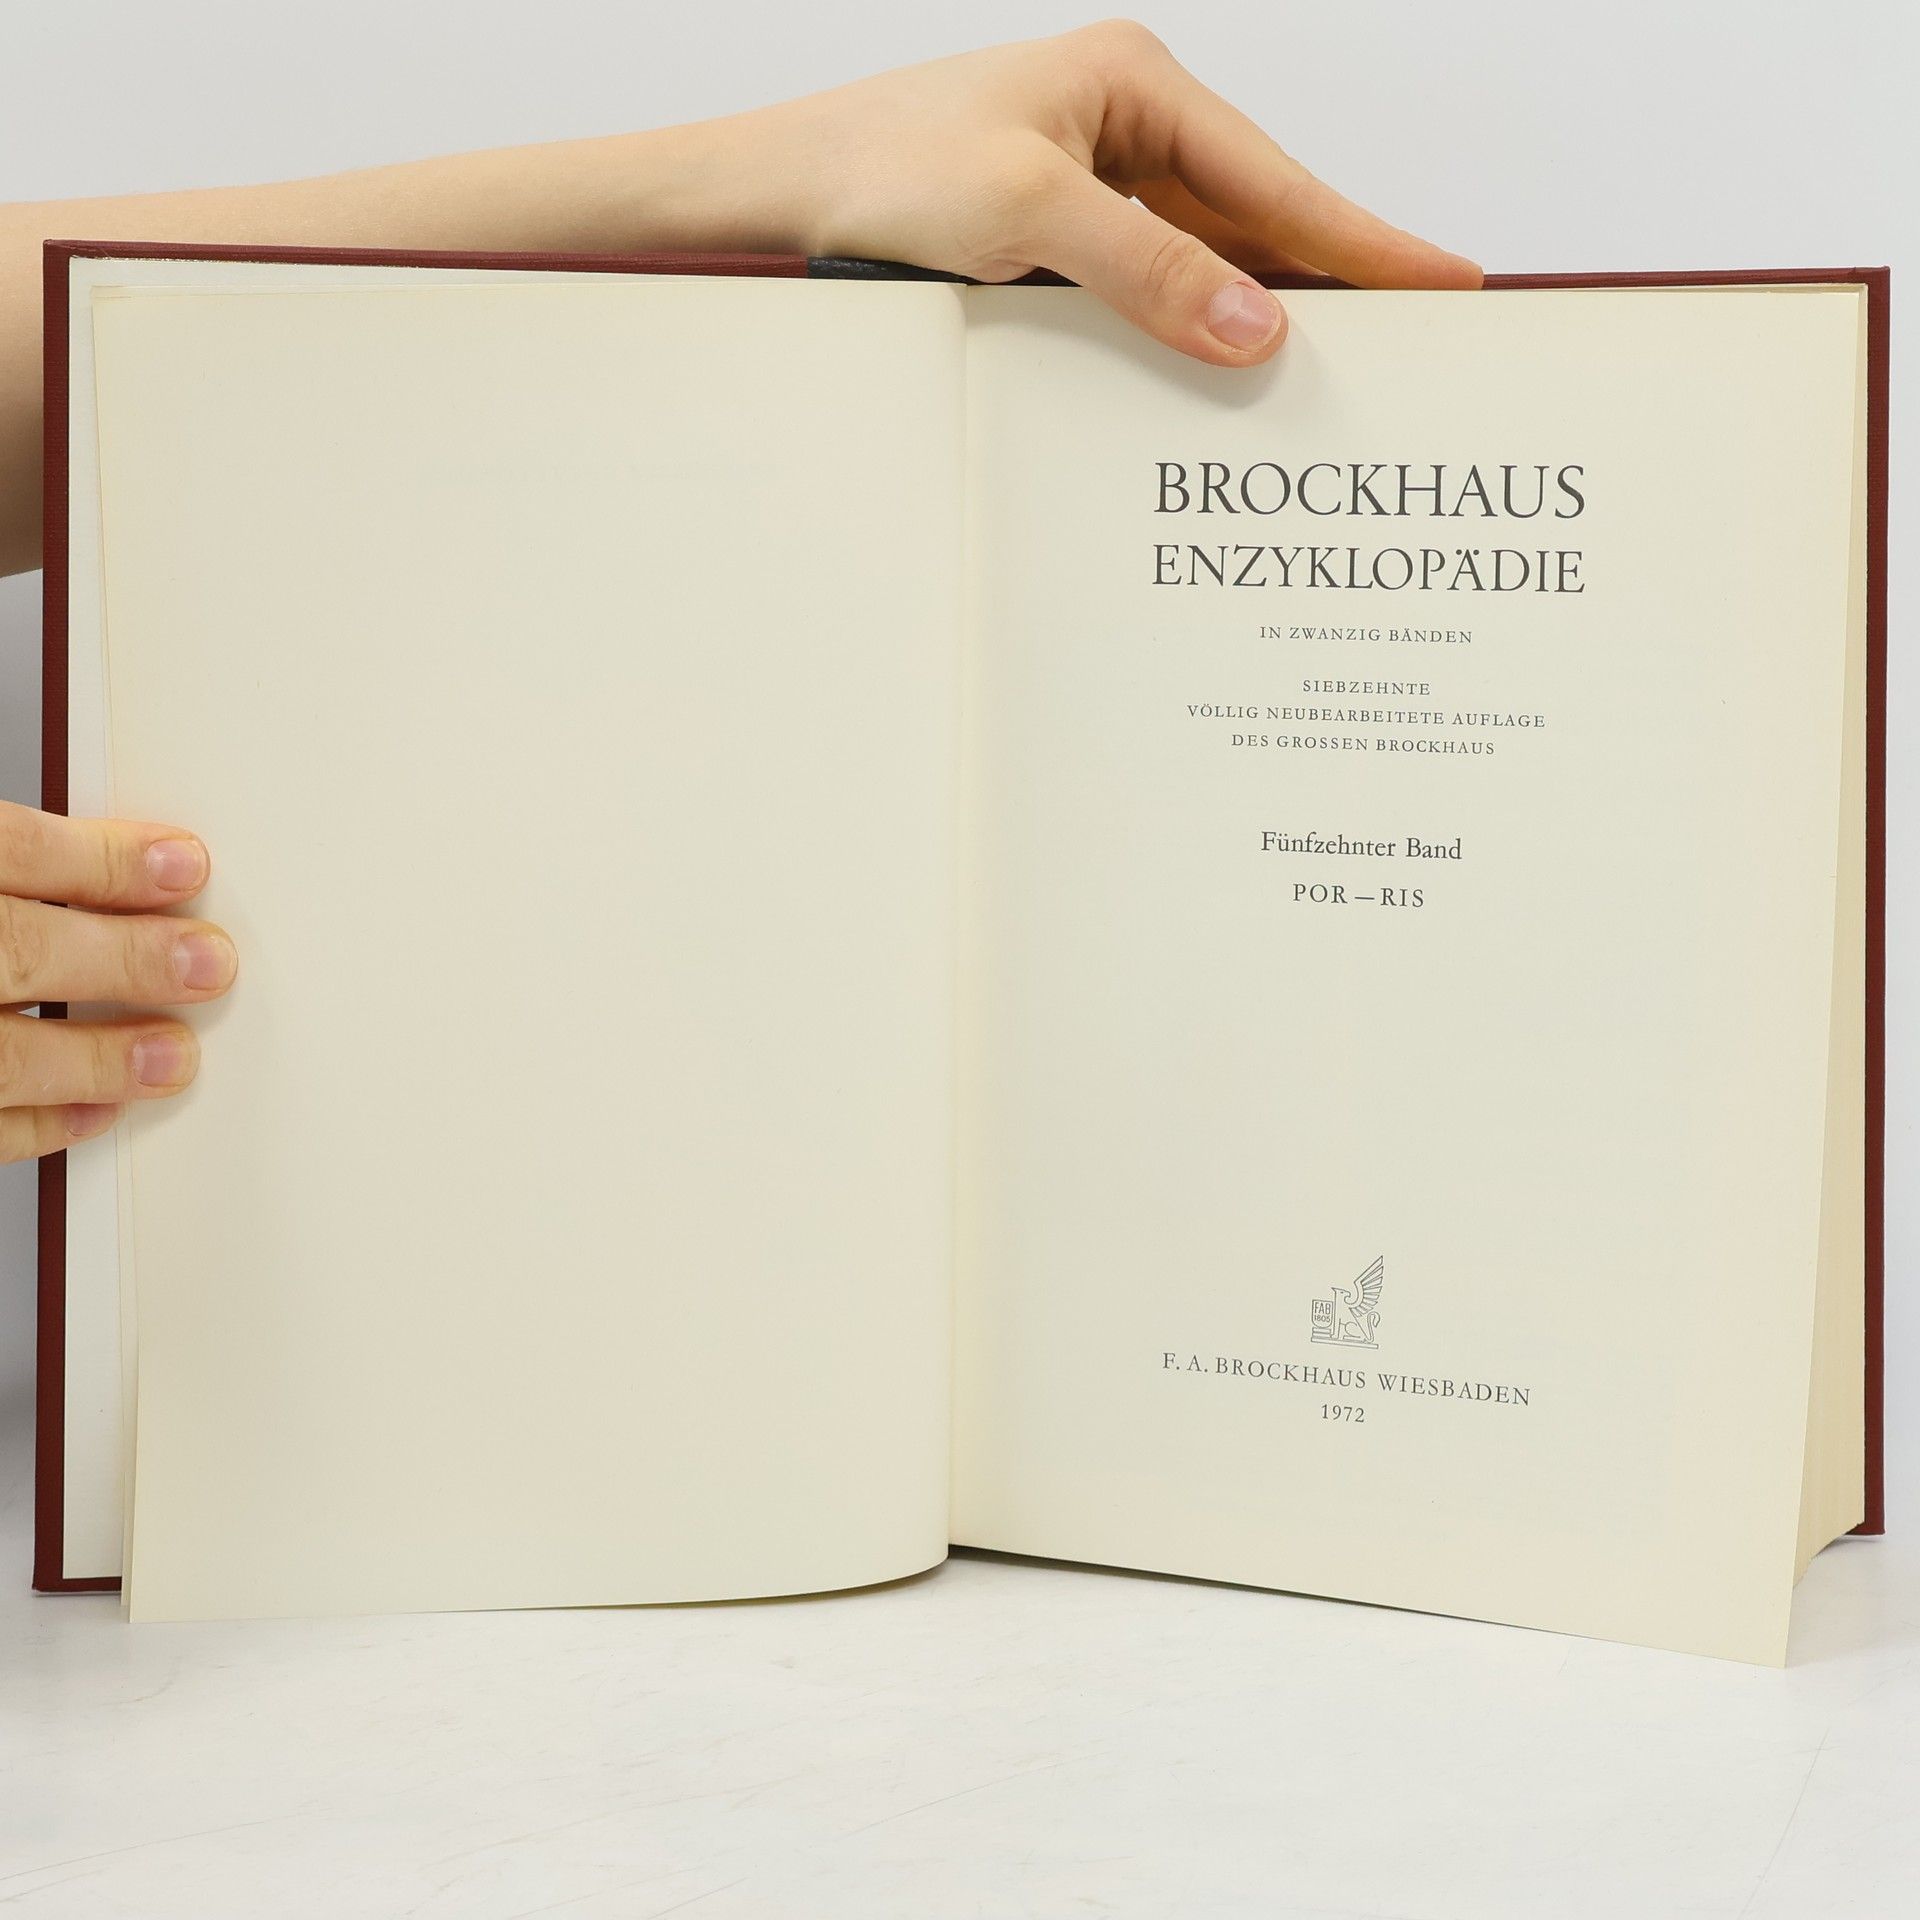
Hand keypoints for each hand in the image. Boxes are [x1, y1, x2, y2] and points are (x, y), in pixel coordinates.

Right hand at [0, 804, 235, 1160]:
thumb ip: (18, 869)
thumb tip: (117, 876)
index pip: (10, 849)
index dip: (105, 859)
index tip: (185, 865)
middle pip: (16, 950)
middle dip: (123, 959)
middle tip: (209, 964)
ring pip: (0, 1055)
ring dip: (94, 1060)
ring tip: (170, 1059)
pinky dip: (37, 1124)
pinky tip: (97, 1111)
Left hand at [739, 20, 1479, 363]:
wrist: (780, 188)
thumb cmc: (884, 170)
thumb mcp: (1026, 217)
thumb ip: (1150, 270)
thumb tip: (1260, 330)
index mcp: (1133, 84)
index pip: (1275, 180)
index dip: (1363, 238)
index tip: (1445, 279)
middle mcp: (1123, 123)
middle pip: (1256, 217)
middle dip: (1332, 279)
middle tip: (1419, 338)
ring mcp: (1092, 175)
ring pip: (1207, 256)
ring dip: (1260, 310)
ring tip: (1343, 368)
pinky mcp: (1057, 228)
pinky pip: (1152, 280)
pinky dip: (1190, 323)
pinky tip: (1223, 365)